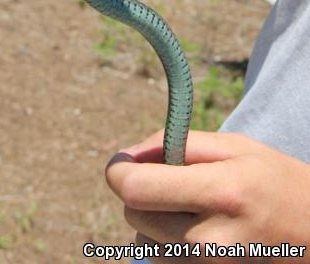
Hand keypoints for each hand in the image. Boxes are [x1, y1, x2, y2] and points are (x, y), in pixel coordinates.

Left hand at [106, 130, 309, 261]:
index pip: (136, 189)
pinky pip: (163, 261)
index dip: (119, 171)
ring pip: (144, 240)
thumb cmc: (277, 182)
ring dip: (156, 221)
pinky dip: (170, 244)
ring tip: (195, 210)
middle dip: (142, 192)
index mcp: (221, 193)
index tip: (122, 163)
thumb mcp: (238, 147)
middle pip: (134, 214)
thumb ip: (181, 144)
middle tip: (175, 182)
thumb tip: (129, 154)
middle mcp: (210, 241)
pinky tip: (200, 232)